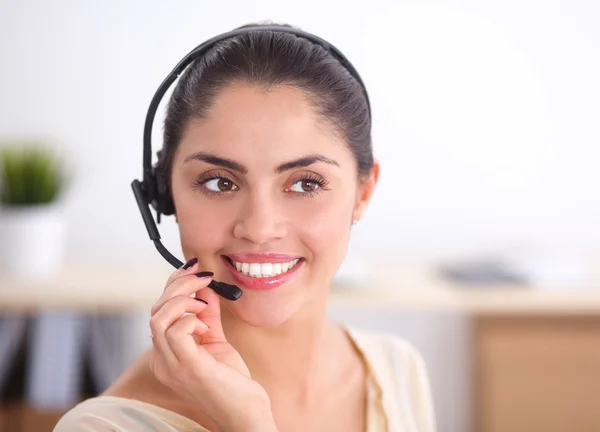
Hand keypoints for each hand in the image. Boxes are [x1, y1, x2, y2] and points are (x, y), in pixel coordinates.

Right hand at [148, 260, 276, 431]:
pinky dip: (192, 319)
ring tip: (205, 304)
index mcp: (166, 355)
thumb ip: (209, 316)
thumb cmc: (231, 383)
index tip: (194, 269)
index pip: (158, 311)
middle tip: (204, 277)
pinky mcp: (188, 368)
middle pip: (155, 310)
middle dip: (179, 285)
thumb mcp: (216, 341)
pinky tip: (207, 326)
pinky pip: (175, 332)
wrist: (245, 415)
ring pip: (158, 318)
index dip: (173, 285)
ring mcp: (172, 367)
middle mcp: (162, 362)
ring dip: (184, 300)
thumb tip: (205, 288)